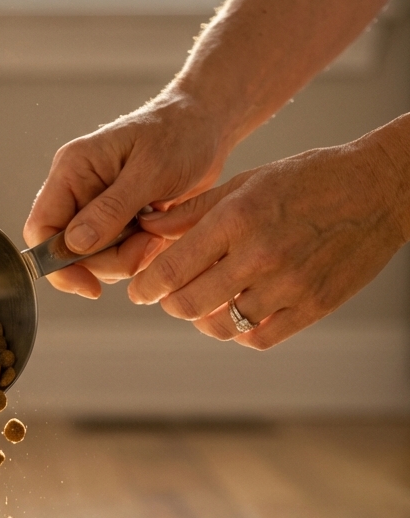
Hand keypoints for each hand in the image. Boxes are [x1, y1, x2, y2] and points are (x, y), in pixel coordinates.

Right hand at [23, 91, 227, 296]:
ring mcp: (95, 206)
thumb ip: (111, 209)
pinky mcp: (116, 219)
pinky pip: (114, 253)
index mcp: (72, 169)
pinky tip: (158, 233)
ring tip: (158, 233)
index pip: (41, 229)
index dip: (58, 264)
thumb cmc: (179, 135)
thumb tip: (75, 245)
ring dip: (127, 257)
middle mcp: (77, 189)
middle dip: (109, 260)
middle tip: (148, 244)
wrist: (205, 127)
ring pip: (94, 258)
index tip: (90, 286)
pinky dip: (137, 253)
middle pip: (71, 252)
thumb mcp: (150, 171)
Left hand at [129, 133, 409, 347]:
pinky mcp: (314, 306)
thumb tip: (146, 229)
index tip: (139, 291)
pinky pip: (259, 337)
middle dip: (169, 304)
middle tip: (167, 298)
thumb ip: (194, 210)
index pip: (173, 267)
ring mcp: (289, 284)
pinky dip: (239, 332)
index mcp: (238, 218)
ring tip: (202, 307)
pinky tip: (236, 316)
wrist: (378, 188)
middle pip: (189, 303)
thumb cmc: (307, 180)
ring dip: (202, 320)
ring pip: (221, 325)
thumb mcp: (247, 183)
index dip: (146, 286)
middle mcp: (260, 254)